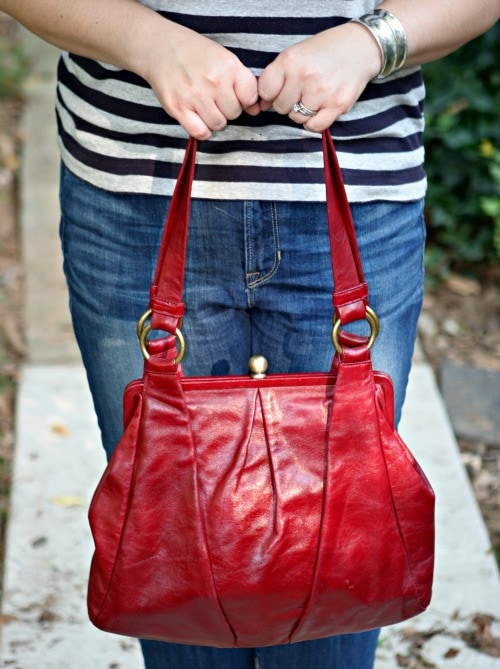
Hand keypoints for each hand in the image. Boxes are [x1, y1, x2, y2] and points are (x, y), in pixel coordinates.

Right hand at [141, 20, 259, 138]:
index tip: (233, 94)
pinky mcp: (178, 108)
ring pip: (218, 124)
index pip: (250, 97)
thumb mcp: (223, 58)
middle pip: (234, 114)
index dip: (244, 99)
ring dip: (214, 119)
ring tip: (205, 105)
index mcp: (229, 66)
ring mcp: (195, 95)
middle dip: (227, 109)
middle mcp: (214, 81)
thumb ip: (242, 83)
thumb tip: (255, 111)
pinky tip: (197, 118)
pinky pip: (200, 133)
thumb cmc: (196, 54)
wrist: (160, 47)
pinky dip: (202, 130)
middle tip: (214, 98)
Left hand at [258, 22, 381, 131]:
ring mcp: (321, 92)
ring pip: (296, 118)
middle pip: (280, 108)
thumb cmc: (324, 51)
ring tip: (314, 95)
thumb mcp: (296, 53)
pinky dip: (314, 122)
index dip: (271, 94)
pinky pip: (314, 126)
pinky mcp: (337, 105)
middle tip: (302, 91)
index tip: (279, 90)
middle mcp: (304, 76)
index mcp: (290, 60)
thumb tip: (260, 105)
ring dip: (302, 112)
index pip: (265, 91)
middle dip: (287, 102)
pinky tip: (320, 109)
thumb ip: (276, 77)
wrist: (360, 47)